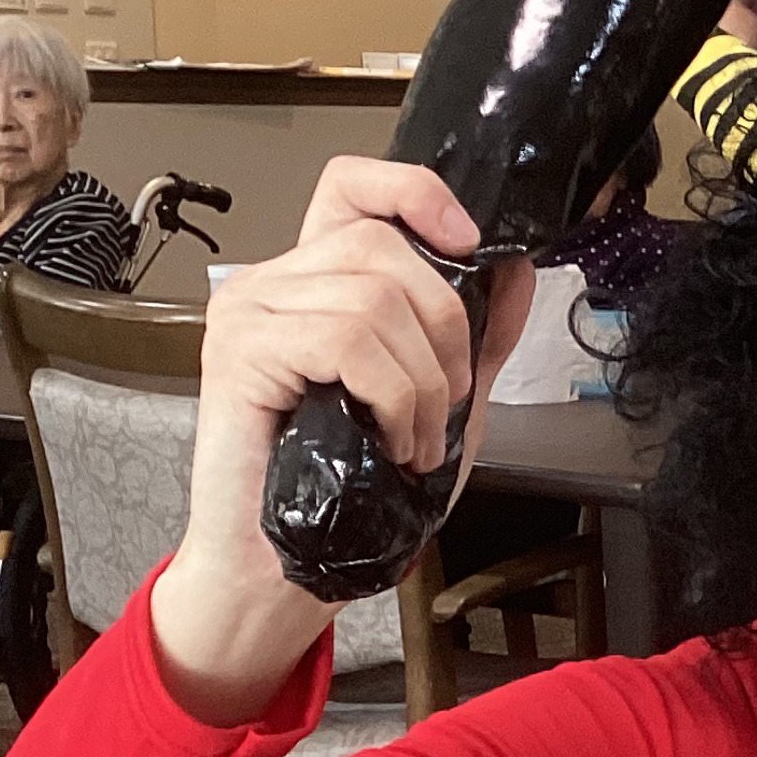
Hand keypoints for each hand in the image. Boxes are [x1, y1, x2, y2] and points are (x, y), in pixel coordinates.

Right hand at [149, 155, 532, 725]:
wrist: (290, 569)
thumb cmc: (354, 494)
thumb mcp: (441, 404)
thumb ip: (477, 337)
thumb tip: (516, 269)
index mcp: (317, 283)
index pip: (354, 187)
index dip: (416, 194)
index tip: (468, 245)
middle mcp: (274, 283)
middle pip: (381, 245)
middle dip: (443, 329)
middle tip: (446, 402)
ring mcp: (250, 313)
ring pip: (372, 298)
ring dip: (422, 381)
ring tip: (415, 439)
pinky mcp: (240, 352)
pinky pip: (347, 341)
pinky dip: (393, 398)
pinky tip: (391, 443)